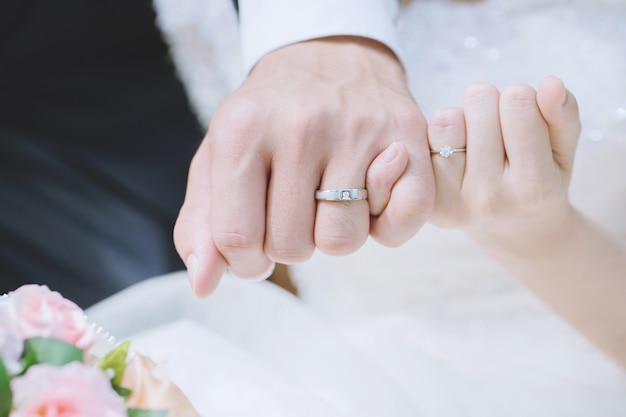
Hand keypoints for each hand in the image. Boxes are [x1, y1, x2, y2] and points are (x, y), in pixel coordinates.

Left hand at [174, 36, 433, 295]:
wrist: (328, 54)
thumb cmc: (268, 117)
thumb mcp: (220, 156)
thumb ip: (202, 222)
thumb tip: (204, 286)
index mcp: (243, 130)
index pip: (238, 239)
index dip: (246, 261)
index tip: (256, 245)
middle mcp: (301, 125)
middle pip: (293, 247)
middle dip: (292, 242)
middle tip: (296, 206)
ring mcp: (359, 129)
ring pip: (343, 241)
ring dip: (335, 234)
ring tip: (331, 196)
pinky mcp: (407, 135)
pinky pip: (401, 222)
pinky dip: (386, 225)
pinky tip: (369, 195)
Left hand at [426, 76, 580, 251]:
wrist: (513, 232)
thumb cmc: (541, 181)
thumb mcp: (562, 151)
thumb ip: (563, 116)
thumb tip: (552, 83)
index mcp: (531, 186)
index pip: (518, 99)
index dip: (522, 99)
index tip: (525, 122)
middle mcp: (488, 198)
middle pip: (479, 100)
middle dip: (491, 105)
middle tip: (499, 133)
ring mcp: (453, 202)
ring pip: (446, 117)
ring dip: (462, 120)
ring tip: (476, 143)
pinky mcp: (428, 201)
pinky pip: (423, 139)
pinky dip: (440, 137)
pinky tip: (455, 154)